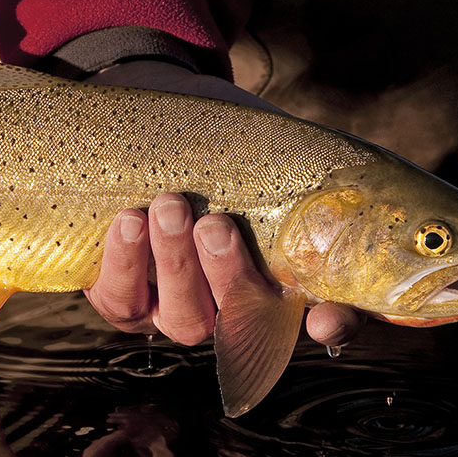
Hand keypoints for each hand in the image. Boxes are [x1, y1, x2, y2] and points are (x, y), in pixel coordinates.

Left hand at [82, 60, 365, 346]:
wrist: (149, 132)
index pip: (330, 319)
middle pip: (241, 320)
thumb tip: (325, 160)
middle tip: (214, 224)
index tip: (325, 316)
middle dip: (227, 275)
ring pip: (184, 318)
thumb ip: (289, 165)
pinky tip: (128, 220)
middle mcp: (236, 307)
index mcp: (287, 276)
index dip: (335, 325)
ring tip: (169, 208)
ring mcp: (179, 311)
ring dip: (177, 266)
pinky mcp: (126, 303)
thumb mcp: (259, 147)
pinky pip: (122, 301)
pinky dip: (125, 264)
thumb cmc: (219, 144)